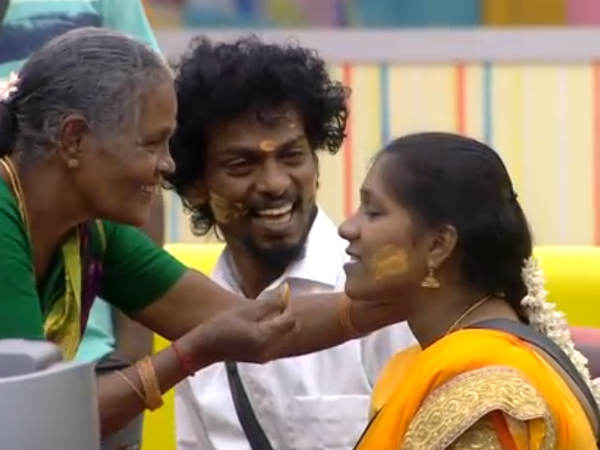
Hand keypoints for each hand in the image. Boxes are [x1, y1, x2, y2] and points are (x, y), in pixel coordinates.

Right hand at [180, 288, 294, 367]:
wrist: (202, 349)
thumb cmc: (220, 326)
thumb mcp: (245, 311)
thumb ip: (269, 303)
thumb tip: (286, 290)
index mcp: (265, 337)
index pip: (291, 320)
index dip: (287, 306)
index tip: (277, 296)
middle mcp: (268, 350)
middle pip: (289, 330)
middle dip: (284, 315)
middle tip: (270, 302)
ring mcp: (264, 357)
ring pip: (282, 336)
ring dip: (277, 323)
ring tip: (260, 312)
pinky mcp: (259, 358)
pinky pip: (273, 342)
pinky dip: (270, 331)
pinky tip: (255, 324)